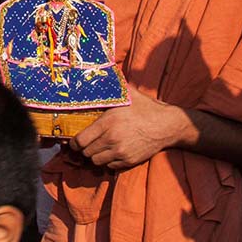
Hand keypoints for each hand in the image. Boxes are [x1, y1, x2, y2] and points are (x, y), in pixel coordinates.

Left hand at [71, 88, 185, 170]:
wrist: (167, 125)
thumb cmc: (146, 108)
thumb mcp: (127, 95)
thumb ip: (110, 89)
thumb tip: (97, 75)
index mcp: (108, 122)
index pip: (80, 140)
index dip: (74, 142)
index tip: (74, 140)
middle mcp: (112, 139)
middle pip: (86, 153)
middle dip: (84, 149)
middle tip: (86, 143)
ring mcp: (121, 152)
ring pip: (96, 161)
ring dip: (95, 155)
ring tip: (98, 147)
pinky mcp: (129, 161)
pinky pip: (110, 166)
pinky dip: (108, 161)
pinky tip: (111, 151)